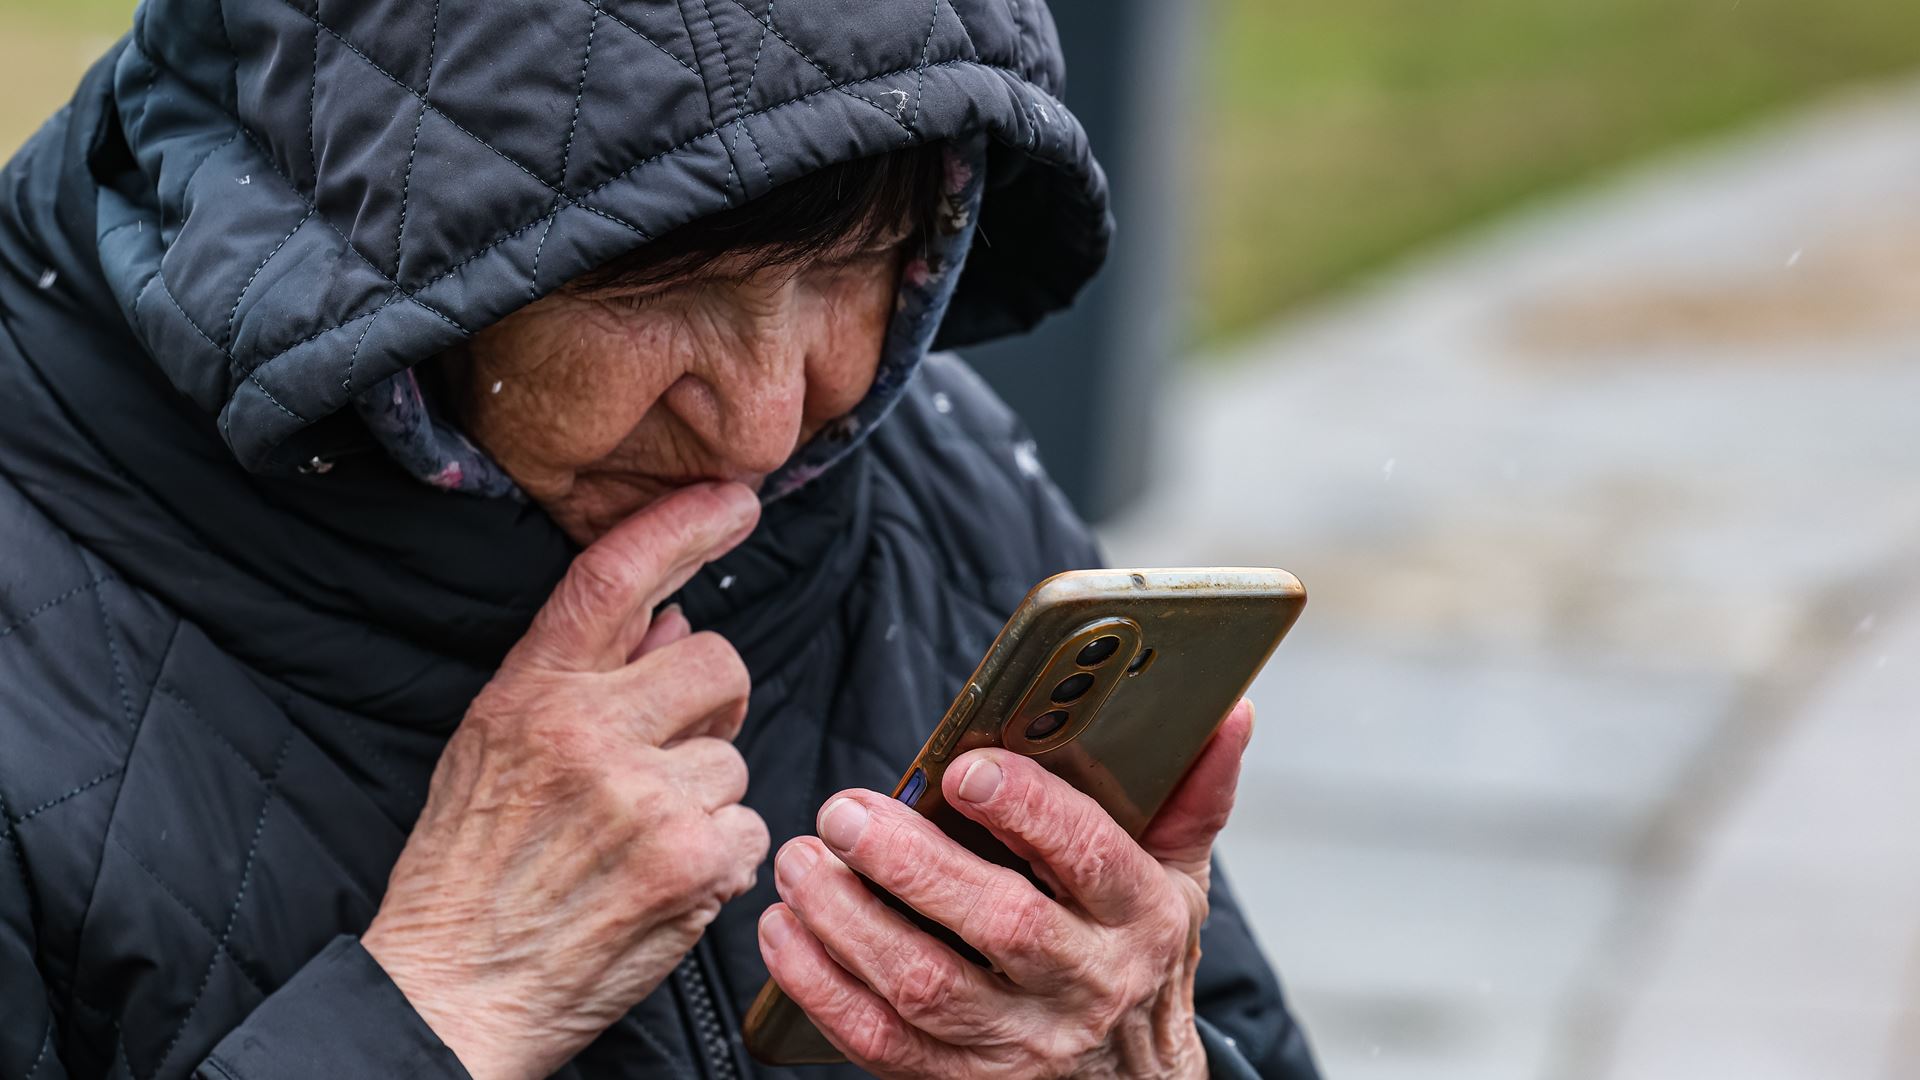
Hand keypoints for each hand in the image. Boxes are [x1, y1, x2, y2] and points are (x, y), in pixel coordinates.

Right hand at [362, 483, 769, 1079]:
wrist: (453, 991)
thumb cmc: (468, 868)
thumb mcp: (493, 747)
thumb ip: (579, 674)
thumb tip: (672, 614)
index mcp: (533, 693)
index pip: (616, 577)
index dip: (684, 525)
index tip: (735, 498)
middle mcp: (590, 733)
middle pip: (717, 661)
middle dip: (709, 702)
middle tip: (669, 750)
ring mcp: (647, 798)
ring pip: (735, 755)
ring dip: (705, 794)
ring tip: (637, 840)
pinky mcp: (693, 863)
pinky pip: (751, 827)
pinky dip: (721, 856)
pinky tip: (661, 882)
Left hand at [759, 700, 1256, 1079]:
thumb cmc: (1142, 966)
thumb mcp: (1181, 881)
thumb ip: (1193, 794)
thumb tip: (1228, 708)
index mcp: (1142, 917)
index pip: (1090, 855)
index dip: (1029, 811)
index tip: (966, 768)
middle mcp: (1086, 984)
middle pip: (999, 923)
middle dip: (912, 864)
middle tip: (845, 811)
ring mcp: (1021, 1045)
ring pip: (926, 985)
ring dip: (849, 921)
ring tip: (801, 861)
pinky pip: (881, 1044)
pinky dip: (822, 989)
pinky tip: (785, 934)